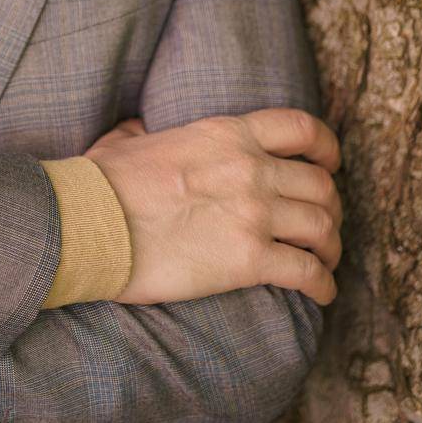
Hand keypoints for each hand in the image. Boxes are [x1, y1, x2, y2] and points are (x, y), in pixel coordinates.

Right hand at [84, 107, 342, 307]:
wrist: (90, 223)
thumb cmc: (102, 183)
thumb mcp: (129, 139)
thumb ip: (147, 131)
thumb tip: (139, 130)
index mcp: (226, 133)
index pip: (300, 128)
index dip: (326, 147)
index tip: (330, 164)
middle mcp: (250, 168)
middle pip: (320, 184)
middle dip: (330, 206)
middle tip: (324, 224)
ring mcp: (253, 213)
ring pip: (322, 227)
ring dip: (331, 247)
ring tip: (325, 261)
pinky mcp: (249, 259)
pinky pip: (308, 272)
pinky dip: (323, 285)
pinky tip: (322, 294)